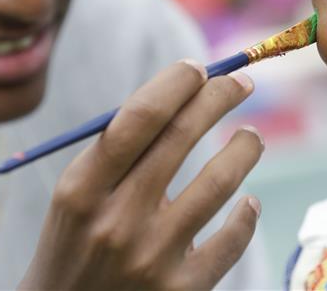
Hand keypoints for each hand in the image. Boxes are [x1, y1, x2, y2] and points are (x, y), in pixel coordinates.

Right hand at [19, 60, 262, 290]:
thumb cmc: (77, 243)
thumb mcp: (76, 196)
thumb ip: (120, 151)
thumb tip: (184, 94)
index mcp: (82, 188)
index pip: (139, 117)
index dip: (176, 84)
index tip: (198, 69)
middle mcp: (116, 221)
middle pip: (180, 137)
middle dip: (218, 97)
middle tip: (241, 81)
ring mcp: (151, 258)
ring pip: (219, 182)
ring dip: (244, 148)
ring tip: (250, 137)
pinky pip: (232, 239)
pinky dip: (247, 213)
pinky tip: (248, 202)